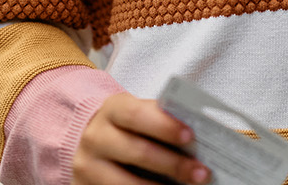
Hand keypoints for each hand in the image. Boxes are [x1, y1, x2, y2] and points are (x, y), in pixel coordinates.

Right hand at [73, 93, 210, 184]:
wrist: (86, 142)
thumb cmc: (124, 128)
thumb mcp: (135, 115)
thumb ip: (158, 121)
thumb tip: (196, 140)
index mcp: (112, 110)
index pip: (136, 115)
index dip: (164, 126)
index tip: (190, 136)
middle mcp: (95, 137)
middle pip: (137, 152)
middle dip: (173, 164)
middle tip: (201, 173)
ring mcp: (87, 166)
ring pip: (127, 183)